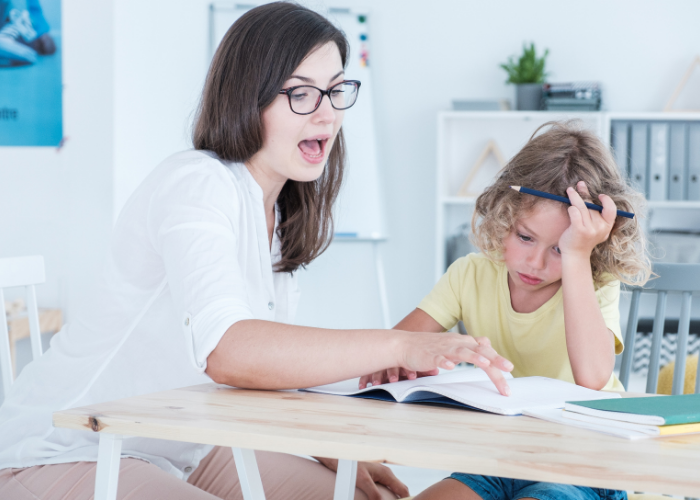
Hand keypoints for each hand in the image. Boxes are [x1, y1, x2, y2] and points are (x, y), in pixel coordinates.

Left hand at [315, 458, 409, 498]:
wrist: (341, 460)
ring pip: (393, 487)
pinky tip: (384, 498)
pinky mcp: (375, 476)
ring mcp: (381, 474)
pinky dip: (389, 494)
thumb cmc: (351, 468)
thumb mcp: (363, 481)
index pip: (403, 489)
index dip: (406, 499)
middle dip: (401, 498)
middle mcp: (386, 473)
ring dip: (395, 496)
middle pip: (400, 488)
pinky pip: (387, 486)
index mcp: (386, 473)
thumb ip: (374, 493)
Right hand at [367, 333, 512, 395]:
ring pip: (462, 352)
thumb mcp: (453, 346)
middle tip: (509, 370)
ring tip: (486, 365)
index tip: (510, 371)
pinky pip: (438, 359)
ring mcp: (443, 349)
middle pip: (479, 351)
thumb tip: (485, 349)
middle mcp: (456, 343)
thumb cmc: (429, 348)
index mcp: (463, 343)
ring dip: (474, 358)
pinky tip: (450, 367)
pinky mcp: (429, 356)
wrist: (404, 345)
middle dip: (495, 361)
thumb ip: (470, 347)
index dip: (498, 360)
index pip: (485, 351)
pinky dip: (444, 362)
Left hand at [559, 181, 615, 258]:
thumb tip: (590, 198)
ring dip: (575, 196)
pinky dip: (571, 208)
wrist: (575, 255)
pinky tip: (569, 206)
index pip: (611, 210)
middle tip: (580, 184)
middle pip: (592, 205)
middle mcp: (600, 227)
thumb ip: (597, 218)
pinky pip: (575, 213)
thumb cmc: (583, 240)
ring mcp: (590, 229)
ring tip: (570, 190)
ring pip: (582, 206)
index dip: (607, 200)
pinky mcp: (579, 230)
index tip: (600, 195)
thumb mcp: (595, 230)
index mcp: (607, 226)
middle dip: (585, 193)